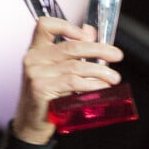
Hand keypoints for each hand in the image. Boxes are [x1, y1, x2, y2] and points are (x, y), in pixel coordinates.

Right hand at [12, 17, 123, 143]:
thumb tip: (90, 32)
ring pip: (76, 66)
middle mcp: (33, 58)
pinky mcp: (41, 88)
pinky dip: (91, 84)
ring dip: (100, 72)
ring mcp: (36, 73)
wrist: (31, 123)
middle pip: (71, 47)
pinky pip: (72, 82)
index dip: (66, 26)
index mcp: (36, 49)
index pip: (45, 25)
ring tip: (114, 78)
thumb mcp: (58, 72)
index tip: (87, 34)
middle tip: (117, 55)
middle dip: (99, 50)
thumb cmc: (47, 97)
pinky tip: (102, 86)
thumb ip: (73, 52)